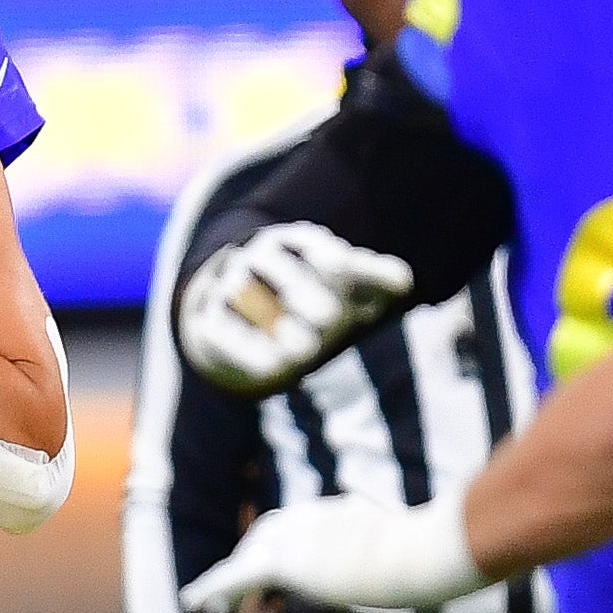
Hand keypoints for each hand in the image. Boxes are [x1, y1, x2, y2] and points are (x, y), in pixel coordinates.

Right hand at [180, 221, 411, 393]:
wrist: (241, 314)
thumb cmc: (307, 295)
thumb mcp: (345, 285)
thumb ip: (376, 279)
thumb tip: (404, 282)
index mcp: (295, 243)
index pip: (314, 246)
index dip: (332, 260)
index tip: (346, 275)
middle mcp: (257, 258)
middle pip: (273, 262)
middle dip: (302, 289)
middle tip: (332, 320)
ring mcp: (228, 286)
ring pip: (240, 292)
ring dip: (271, 319)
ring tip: (305, 352)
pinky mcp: (208, 320)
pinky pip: (220, 329)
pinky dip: (245, 349)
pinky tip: (275, 369)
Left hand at [182, 494, 485, 612]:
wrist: (420, 553)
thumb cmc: (439, 550)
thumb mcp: (441, 542)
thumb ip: (445, 540)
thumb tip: (485, 542)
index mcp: (345, 513)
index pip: (309, 527)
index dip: (292, 546)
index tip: (285, 562)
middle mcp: (316, 519)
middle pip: (271, 538)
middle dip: (251, 559)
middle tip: (232, 588)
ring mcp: (298, 538)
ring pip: (249, 560)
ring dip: (227, 583)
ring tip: (208, 608)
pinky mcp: (283, 562)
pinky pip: (235, 577)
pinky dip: (211, 589)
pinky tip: (192, 605)